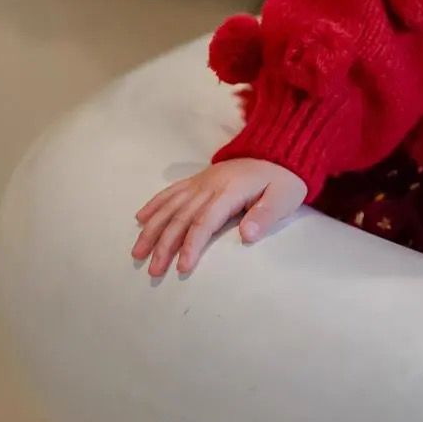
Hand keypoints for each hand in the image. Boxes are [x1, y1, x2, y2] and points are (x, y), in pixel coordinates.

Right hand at [132, 158, 307, 276]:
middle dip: (165, 244)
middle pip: (182, 216)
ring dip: (153, 228)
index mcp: (230, 190)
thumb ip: (266, 215)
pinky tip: (140, 218)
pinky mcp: (199, 179)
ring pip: (171, 205)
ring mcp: (202, 180)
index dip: (192, 244)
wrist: (278, 150)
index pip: (205, 221)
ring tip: (138, 252)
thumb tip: (247, 235)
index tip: (182, 268)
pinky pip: (172, 190)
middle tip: (153, 270)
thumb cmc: (283, 180)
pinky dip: (155, 204)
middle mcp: (210, 184)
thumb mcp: (284, 198)